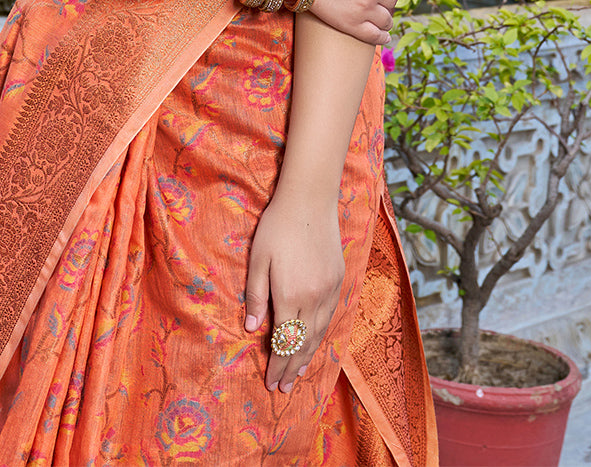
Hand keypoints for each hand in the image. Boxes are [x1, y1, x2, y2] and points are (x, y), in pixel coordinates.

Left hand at [244, 189, 344, 394]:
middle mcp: (313, 299)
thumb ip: (255, 296)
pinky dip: (320, 337)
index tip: (270, 383)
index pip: (283, 342)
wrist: (310, 200)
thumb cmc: (277, 226)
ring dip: (307, 357)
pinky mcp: (339, 281)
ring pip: (319, 334)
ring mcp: (329, 291)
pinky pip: (330, 318)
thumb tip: (252, 329)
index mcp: (289, 295)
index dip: (276, 365)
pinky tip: (313, 343)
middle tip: (282, 389)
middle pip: (302, 344)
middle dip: (291, 369)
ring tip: (297, 375)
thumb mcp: (257, 260)